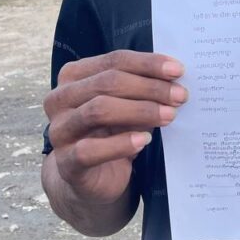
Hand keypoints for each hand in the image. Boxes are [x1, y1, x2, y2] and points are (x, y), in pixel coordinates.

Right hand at [43, 50, 186, 204]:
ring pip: (98, 110)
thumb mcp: (127, 104)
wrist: (93, 178)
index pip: (114, 60)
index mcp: (73, 76)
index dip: (148, 64)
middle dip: (149, 87)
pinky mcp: (65, 162)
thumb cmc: (111, 131)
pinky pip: (90, 150)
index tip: (178, 70)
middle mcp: (59, 99)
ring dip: (140, 111)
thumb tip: (174, 78)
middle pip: (107, 82)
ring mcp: (59, 130)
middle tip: (180, 96)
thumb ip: (142, 88)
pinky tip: (144, 140)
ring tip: (169, 115)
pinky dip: (121, 143)